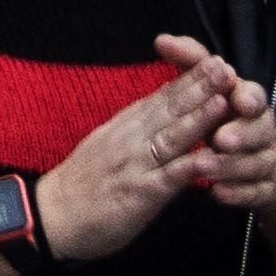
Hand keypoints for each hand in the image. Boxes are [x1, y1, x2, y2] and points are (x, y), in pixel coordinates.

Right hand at [34, 38, 239, 261]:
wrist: (52, 214)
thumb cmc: (82, 184)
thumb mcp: (105, 146)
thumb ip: (134, 132)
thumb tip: (160, 115)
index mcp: (123, 128)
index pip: (159, 98)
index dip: (187, 80)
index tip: (210, 61)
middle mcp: (129, 140)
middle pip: (168, 110)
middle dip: (198, 88)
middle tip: (222, 66)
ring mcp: (134, 165)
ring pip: (171, 138)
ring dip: (198, 118)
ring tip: (222, 100)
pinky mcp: (139, 193)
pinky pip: (167, 178)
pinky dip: (189, 167)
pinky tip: (209, 159)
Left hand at [194, 57, 275, 211]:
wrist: (260, 156)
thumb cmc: (226, 114)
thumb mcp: (212, 87)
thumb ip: (191, 63)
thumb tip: (161, 40)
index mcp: (249, 102)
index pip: (254, 96)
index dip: (248, 97)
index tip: (237, 98)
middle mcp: (263, 130)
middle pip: (260, 132)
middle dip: (241, 134)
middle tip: (219, 138)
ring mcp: (268, 160)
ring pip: (256, 164)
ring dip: (230, 166)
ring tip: (204, 166)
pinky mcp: (265, 188)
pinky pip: (255, 192)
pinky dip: (236, 192)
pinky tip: (216, 193)